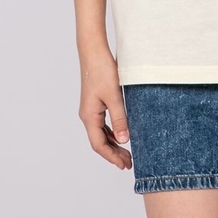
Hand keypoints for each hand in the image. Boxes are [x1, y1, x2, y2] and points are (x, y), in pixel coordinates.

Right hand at [78, 47, 131, 172]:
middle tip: (129, 163)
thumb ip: (120, 119)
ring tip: (127, 153)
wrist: (94, 52)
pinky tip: (122, 135)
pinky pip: (103, 124)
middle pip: (100, 141)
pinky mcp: (95, 102)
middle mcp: (87, 115)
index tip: (124, 165)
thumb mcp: (114, 96)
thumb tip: (124, 141)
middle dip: (114, 153)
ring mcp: (91, 109)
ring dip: (114, 144)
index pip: (99, 145)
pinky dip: (113, 132)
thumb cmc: (103, 71)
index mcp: (89, 116)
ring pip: (102, 133)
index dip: (111, 157)